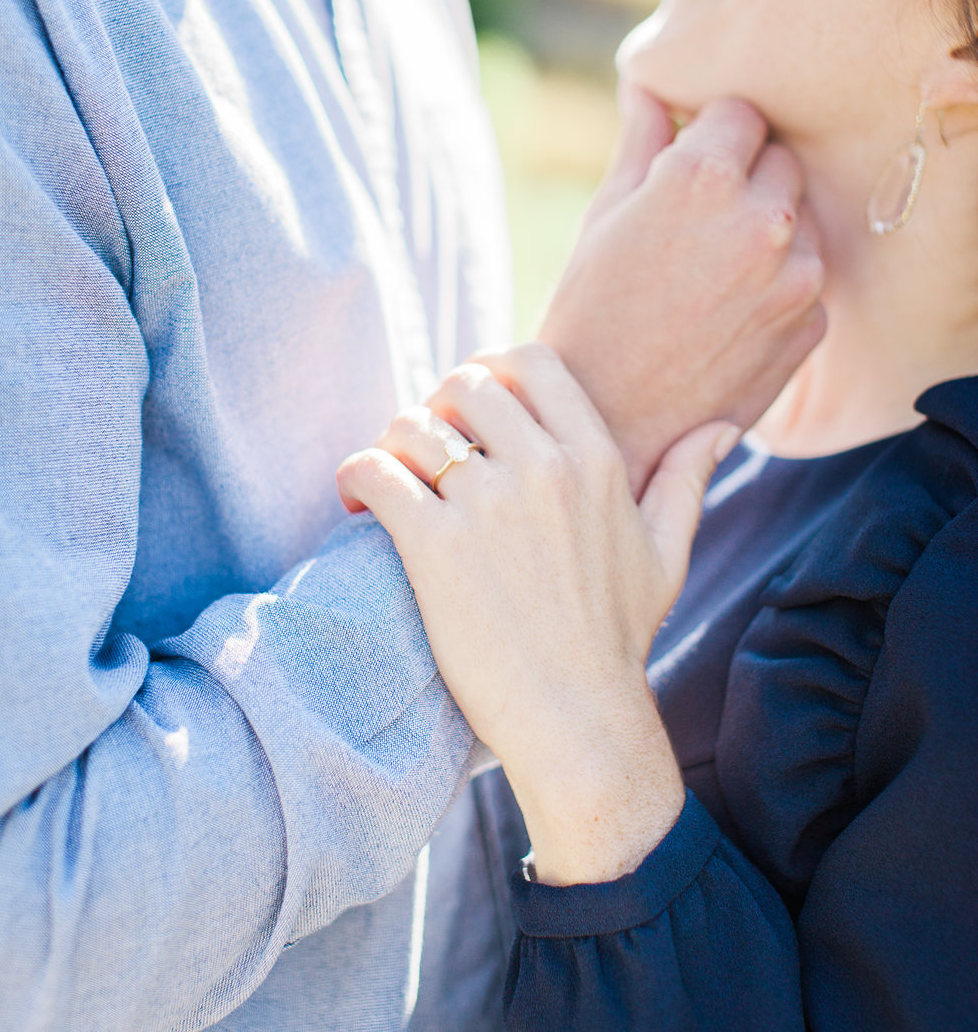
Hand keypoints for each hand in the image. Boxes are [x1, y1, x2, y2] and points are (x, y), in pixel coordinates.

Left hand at [337, 344, 736, 885]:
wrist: (578, 720)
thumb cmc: (617, 638)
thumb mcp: (667, 552)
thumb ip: (688, 478)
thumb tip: (724, 427)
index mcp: (595, 459)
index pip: (530, 361)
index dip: (490, 370)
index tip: (472, 408)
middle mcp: (543, 468)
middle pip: (463, 385)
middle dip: (437, 406)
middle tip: (426, 448)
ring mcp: (487, 505)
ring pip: (413, 424)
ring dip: (392, 442)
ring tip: (390, 478)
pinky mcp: (435, 546)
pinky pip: (376, 472)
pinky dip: (356, 476)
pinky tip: (358, 500)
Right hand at [540, 83, 825, 495]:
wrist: (610, 426)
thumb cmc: (590, 317)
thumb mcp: (602, 218)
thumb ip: (640, 142)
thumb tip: (648, 85)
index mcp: (702, 178)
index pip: (740, 111)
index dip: (710, 135)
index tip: (689, 161)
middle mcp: (763, 220)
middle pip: (780, 158)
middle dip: (744, 176)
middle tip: (696, 221)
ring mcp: (796, 276)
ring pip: (800, 217)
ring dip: (768, 229)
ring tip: (709, 274)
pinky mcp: (811, 324)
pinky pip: (807, 276)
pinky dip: (778, 284)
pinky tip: (727, 313)